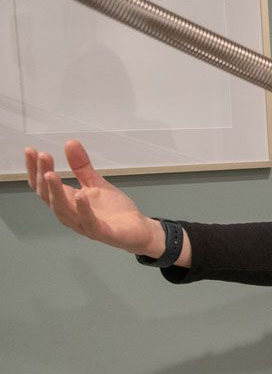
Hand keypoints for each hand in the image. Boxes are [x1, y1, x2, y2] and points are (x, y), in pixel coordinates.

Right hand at [25, 139, 162, 255]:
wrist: (138, 230)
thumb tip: (70, 142)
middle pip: (48, 196)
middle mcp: (69, 214)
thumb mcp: (96, 183)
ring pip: (62, 209)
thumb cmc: (113, 210)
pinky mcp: (100, 231)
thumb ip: (82, 166)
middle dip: (42, 175)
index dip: (35, 169)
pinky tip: (80, 195)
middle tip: (42, 156)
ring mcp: (83, 224)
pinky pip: (88, 221)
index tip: (30, 150)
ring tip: (50, 174)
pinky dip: (82, 208)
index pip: (44, 186)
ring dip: (55, 191)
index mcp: (66, 201)